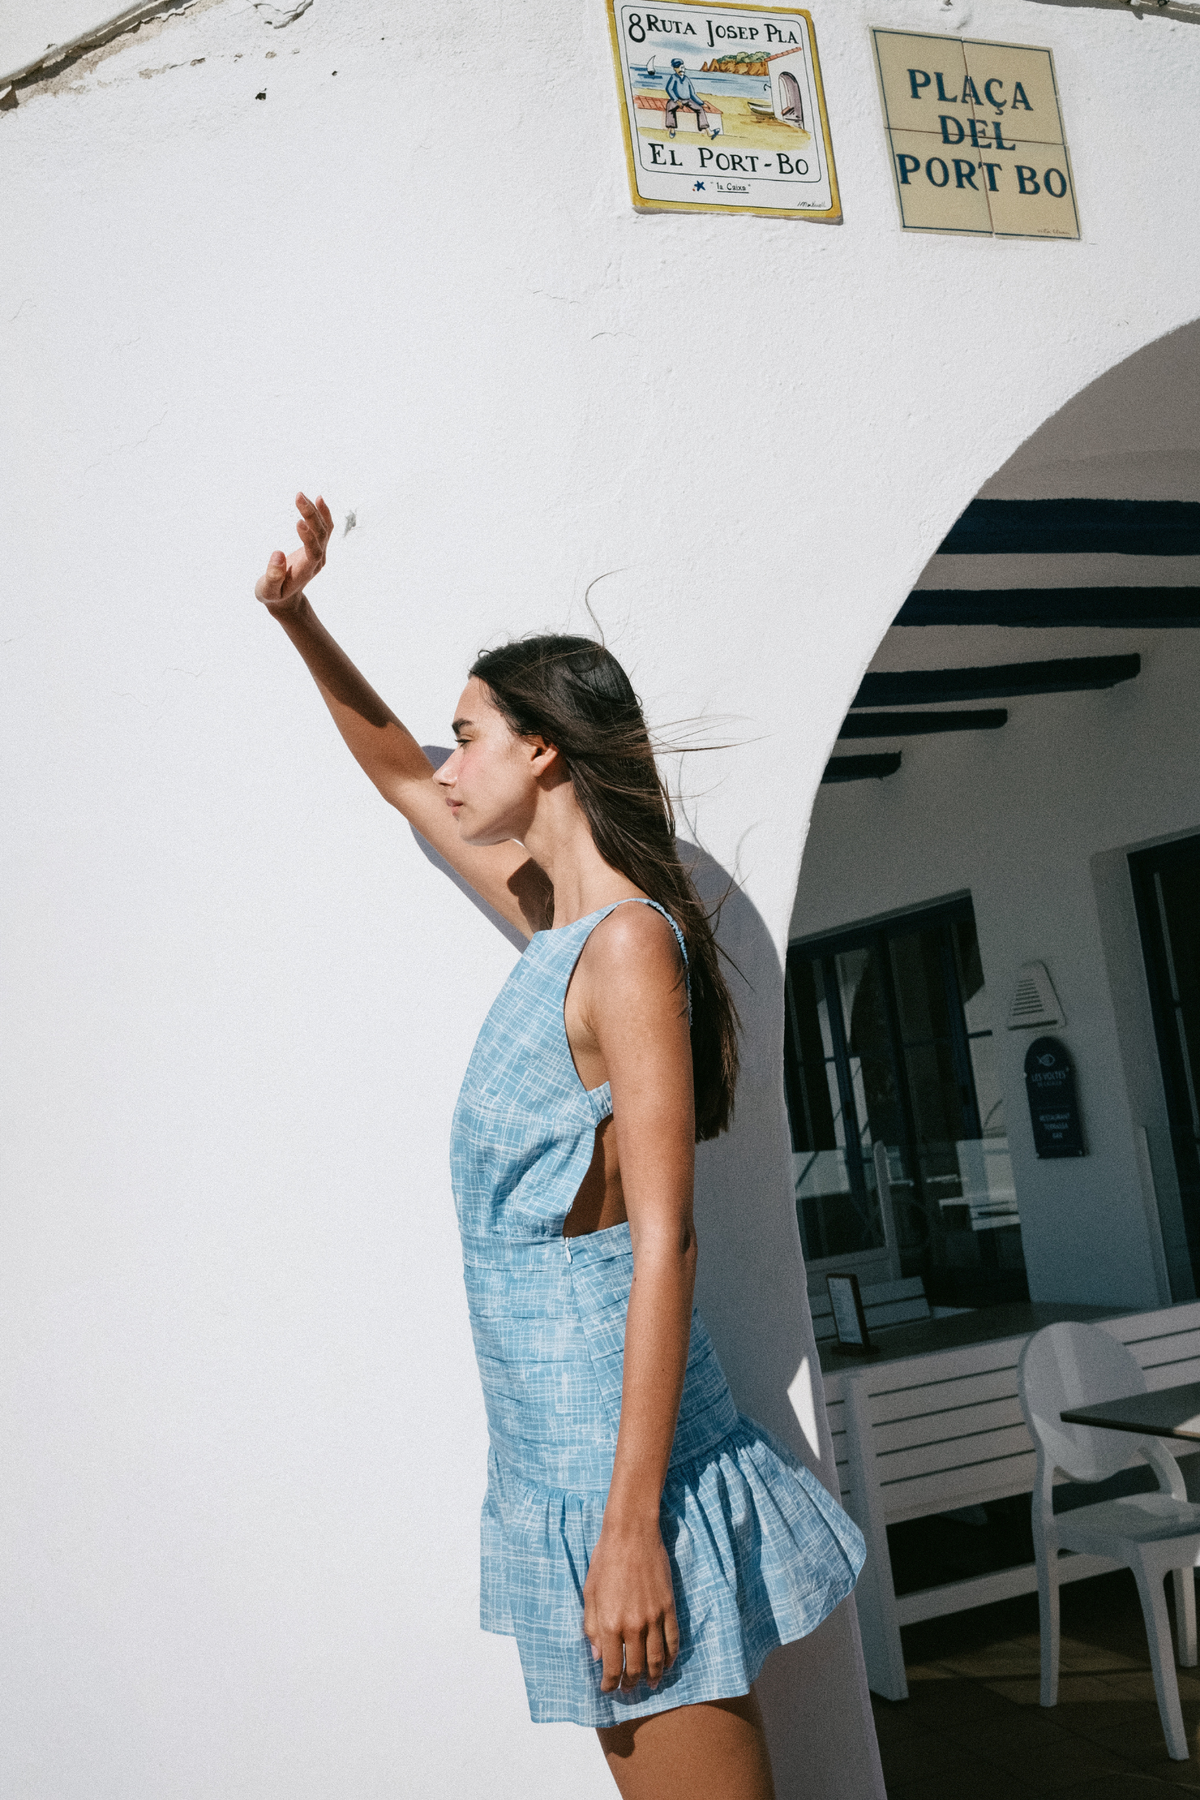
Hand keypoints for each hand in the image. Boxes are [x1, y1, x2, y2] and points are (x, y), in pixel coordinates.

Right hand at [255, 492, 333, 611]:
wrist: (286, 599)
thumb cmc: (274, 595)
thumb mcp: (267, 591)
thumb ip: (272, 577)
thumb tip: (278, 554)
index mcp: (306, 571)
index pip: (314, 552)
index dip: (309, 538)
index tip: (299, 522)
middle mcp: (318, 560)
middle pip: (321, 536)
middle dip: (311, 515)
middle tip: (298, 496)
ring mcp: (320, 553)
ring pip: (324, 529)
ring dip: (315, 510)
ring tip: (301, 495)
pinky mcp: (318, 547)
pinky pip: (325, 528)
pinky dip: (323, 513)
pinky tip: (318, 499)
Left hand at [583, 1516, 679, 1693]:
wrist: (631, 1534)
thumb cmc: (605, 1560)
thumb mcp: (590, 1593)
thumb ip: (592, 1627)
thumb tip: (596, 1656)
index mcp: (611, 1624)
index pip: (612, 1666)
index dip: (610, 1683)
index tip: (608, 1689)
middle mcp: (634, 1625)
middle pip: (636, 1666)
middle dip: (631, 1682)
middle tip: (628, 1689)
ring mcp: (654, 1617)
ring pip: (657, 1658)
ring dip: (654, 1675)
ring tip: (650, 1684)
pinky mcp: (668, 1607)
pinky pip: (673, 1639)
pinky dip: (671, 1656)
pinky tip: (667, 1664)